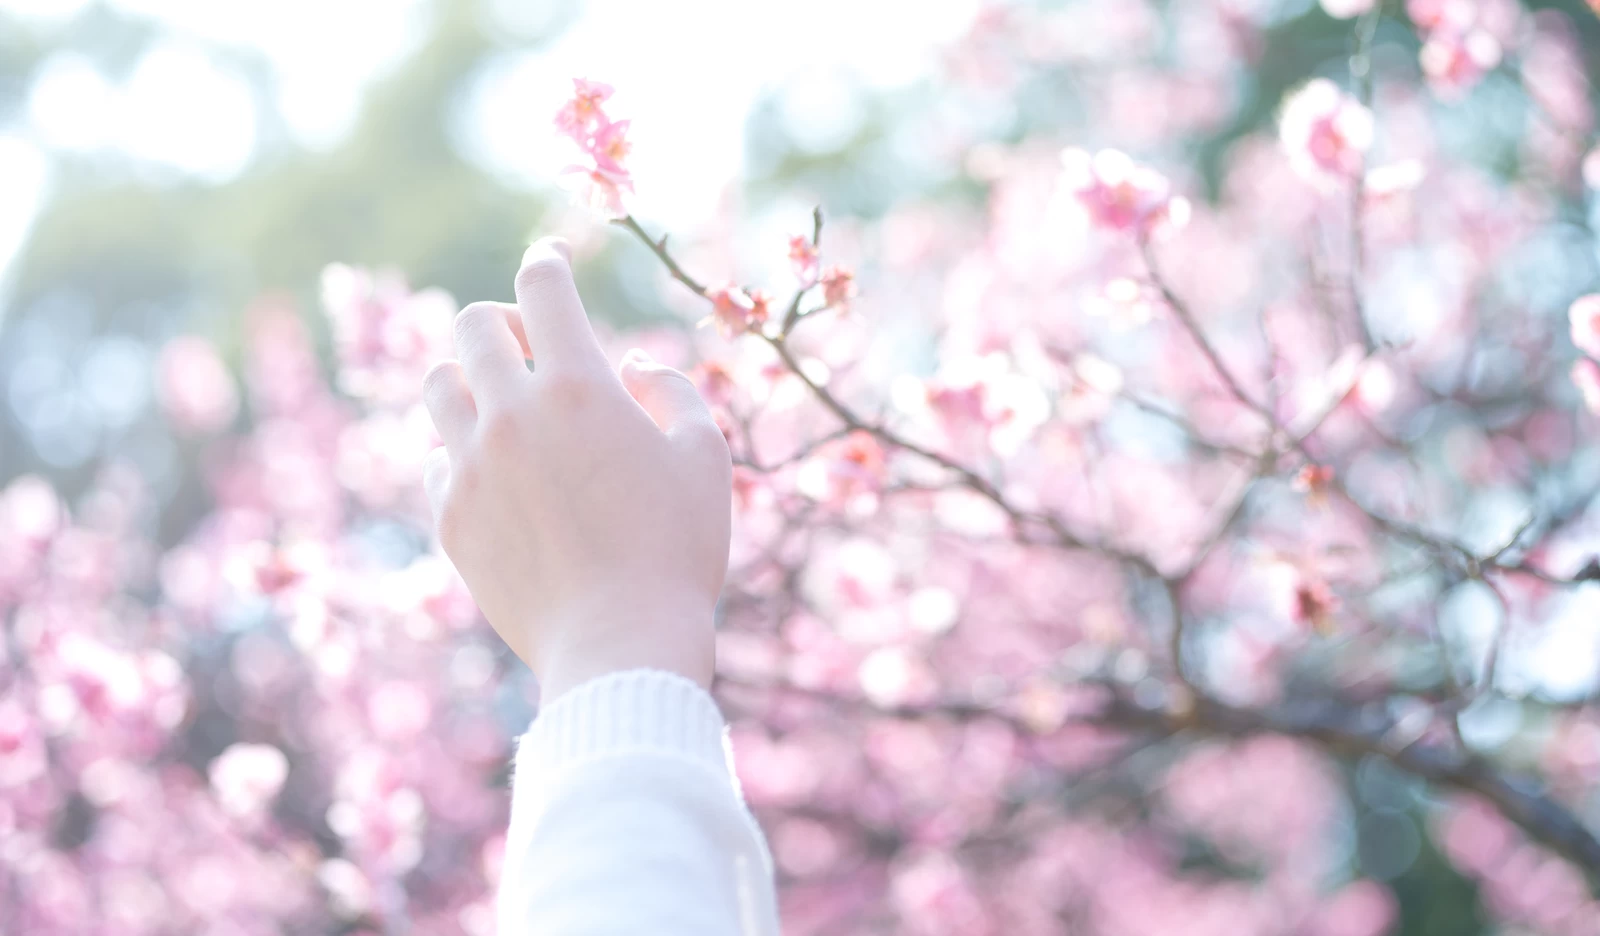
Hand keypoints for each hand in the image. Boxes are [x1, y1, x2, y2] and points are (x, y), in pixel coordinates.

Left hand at [420, 238, 731, 701]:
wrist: (619, 647)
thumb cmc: (678, 551)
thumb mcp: (705, 459)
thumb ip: (672, 391)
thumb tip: (633, 366)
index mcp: (581, 388)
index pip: (541, 289)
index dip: (545, 264)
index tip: (548, 263)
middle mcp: (512, 414)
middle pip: (471, 325)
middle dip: (503, 322)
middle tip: (531, 347)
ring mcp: (470, 467)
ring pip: (438, 385)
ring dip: (470, 378)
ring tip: (504, 404)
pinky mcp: (450, 517)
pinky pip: (432, 458)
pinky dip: (458, 449)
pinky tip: (492, 469)